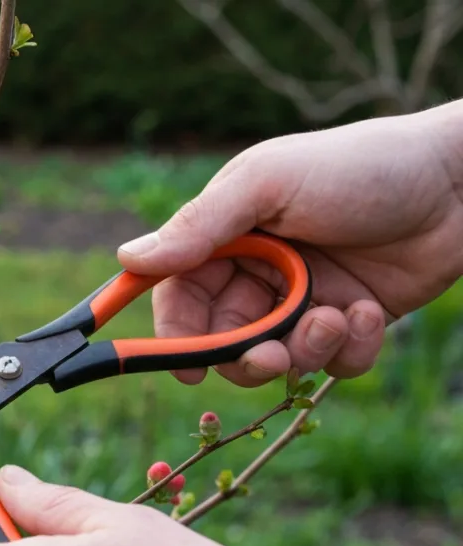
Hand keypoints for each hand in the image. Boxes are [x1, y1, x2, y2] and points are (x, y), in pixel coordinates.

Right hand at [118, 102, 462, 386]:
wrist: (460, 183)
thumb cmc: (359, 167)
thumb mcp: (269, 184)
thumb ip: (200, 226)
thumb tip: (129, 258)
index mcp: (228, 235)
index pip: (177, 293)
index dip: (174, 332)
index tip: (180, 364)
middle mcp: (259, 271)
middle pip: (221, 339)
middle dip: (242, 355)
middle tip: (269, 356)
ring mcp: (303, 299)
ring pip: (275, 358)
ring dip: (302, 350)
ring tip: (336, 319)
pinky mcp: (348, 323)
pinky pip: (330, 364)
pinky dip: (347, 350)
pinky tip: (366, 313)